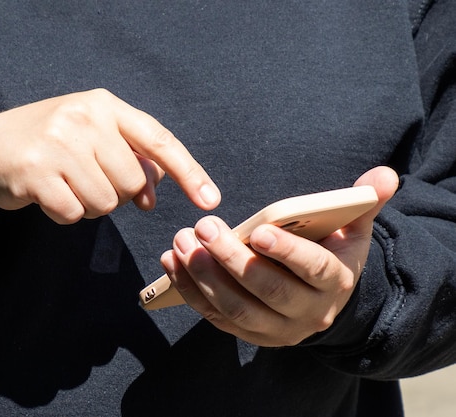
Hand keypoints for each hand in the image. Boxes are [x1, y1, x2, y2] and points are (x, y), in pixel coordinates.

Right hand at [0, 88, 219, 222]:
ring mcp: (58, 141)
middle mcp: (83, 116)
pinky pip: (74, 214)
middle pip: (131, 182)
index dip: (188, 171)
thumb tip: (152, 194)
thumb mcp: (91, 140)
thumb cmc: (49, 146)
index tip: (210, 199)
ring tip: (65, 186)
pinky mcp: (35, 170)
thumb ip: (127, 159)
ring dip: (89, 206)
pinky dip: (65, 215)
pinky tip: (47, 196)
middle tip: (86, 181)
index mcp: (104, 105)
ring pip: (105, 202)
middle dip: (115, 194)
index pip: (158, 139)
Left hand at [160, 166, 398, 346]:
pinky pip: (214, 317)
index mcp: (335, 282)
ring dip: (204, 275)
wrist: (320, 300)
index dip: (287, 252)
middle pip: (267, 291)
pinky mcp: (247, 334)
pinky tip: (172, 261)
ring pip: (236, 309)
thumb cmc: (331, 254)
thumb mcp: (353, 230)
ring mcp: (275, 329)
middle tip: (204, 227)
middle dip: (232, 259)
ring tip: (183, 241)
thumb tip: (383, 175)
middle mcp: (307, 313)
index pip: (313, 269)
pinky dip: (190, 290)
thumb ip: (364, 203)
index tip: (259, 230)